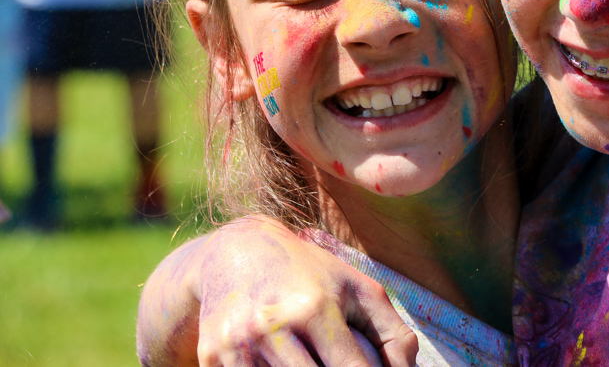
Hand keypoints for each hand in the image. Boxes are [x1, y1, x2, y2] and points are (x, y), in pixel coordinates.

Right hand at [137, 216, 417, 366]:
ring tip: (316, 362)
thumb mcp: (358, 290)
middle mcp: (273, 327)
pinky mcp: (211, 359)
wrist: (236, 255)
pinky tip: (288, 363)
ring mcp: (237, 347)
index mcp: (315, 307)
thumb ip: (393, 336)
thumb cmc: (312, 277)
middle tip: (340, 366)